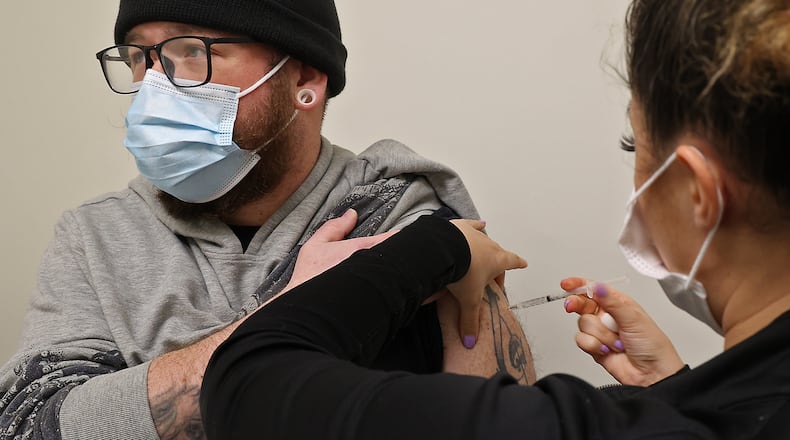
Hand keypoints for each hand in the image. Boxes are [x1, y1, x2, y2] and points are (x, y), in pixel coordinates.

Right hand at [280, 210, 396, 294]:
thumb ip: (334, 227)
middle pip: (398, 256)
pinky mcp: (374, 301)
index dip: (401, 236)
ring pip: (396, 275)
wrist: (304, 308)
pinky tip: (389, 290)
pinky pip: (390, 293)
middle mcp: (370, 266)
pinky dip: (394, 290)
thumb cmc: (309, 277)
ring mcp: (374, 284)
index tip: (402, 237)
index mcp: (360, 249)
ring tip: (396, 271)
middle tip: (400, 254)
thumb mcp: (315, 246)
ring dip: (398, 272)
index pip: (392, 238)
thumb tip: (352, 214)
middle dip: (400, 254)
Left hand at [448, 219, 526, 347]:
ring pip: (484, 240)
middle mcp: (489, 244)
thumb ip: (470, 321)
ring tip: (481, 255)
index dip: (518, 263)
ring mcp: (474, 233)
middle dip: (496, 265)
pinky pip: (470, 225)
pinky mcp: (459, 226)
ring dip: (483, 248)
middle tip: (489, 277)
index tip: (523, 263)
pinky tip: (478, 224)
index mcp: (498, 260)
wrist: (443, 250)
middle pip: (497, 254)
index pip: (512, 262)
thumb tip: (471, 342)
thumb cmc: (462, 272)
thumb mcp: (468, 300)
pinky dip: (474, 226)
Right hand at [562, 277, 683, 385]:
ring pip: (583, 324)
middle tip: (572, 305)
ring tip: (616, 341)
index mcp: (618, 303)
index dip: (579, 285)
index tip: (566, 284)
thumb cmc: (652, 345)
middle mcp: (607, 316)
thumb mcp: (634, 318)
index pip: (594, 289)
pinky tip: (607, 349)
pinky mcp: (594, 347)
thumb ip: (612, 302)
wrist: (652, 374)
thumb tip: (598, 287)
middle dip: (577, 305)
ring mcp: (600, 332)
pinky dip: (593, 345)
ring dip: (600, 334)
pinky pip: (581, 340)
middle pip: (582, 304)